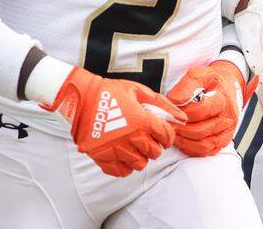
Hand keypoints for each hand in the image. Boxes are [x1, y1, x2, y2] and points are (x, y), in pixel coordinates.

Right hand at [44, 67, 184, 176]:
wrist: (80, 98)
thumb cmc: (110, 92)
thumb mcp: (138, 91)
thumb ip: (162, 104)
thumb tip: (182, 117)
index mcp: (141, 121)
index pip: (166, 137)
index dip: (168, 135)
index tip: (163, 133)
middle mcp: (130, 138)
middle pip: (155, 153)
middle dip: (155, 146)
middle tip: (148, 138)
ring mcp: (116, 150)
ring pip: (140, 164)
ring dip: (141, 156)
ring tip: (135, 146)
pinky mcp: (102, 157)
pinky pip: (121, 171)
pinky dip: (124, 165)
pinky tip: (122, 154)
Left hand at [167, 60, 253, 156]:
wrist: (227, 87)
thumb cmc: (210, 82)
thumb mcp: (198, 75)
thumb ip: (185, 86)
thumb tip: (173, 101)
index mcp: (223, 98)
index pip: (200, 111)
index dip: (182, 113)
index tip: (171, 112)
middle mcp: (228, 117)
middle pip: (200, 130)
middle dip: (180, 129)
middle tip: (167, 125)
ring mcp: (227, 131)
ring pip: (203, 144)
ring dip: (184, 141)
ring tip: (173, 133)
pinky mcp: (224, 140)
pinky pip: (207, 151)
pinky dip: (192, 149)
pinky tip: (182, 141)